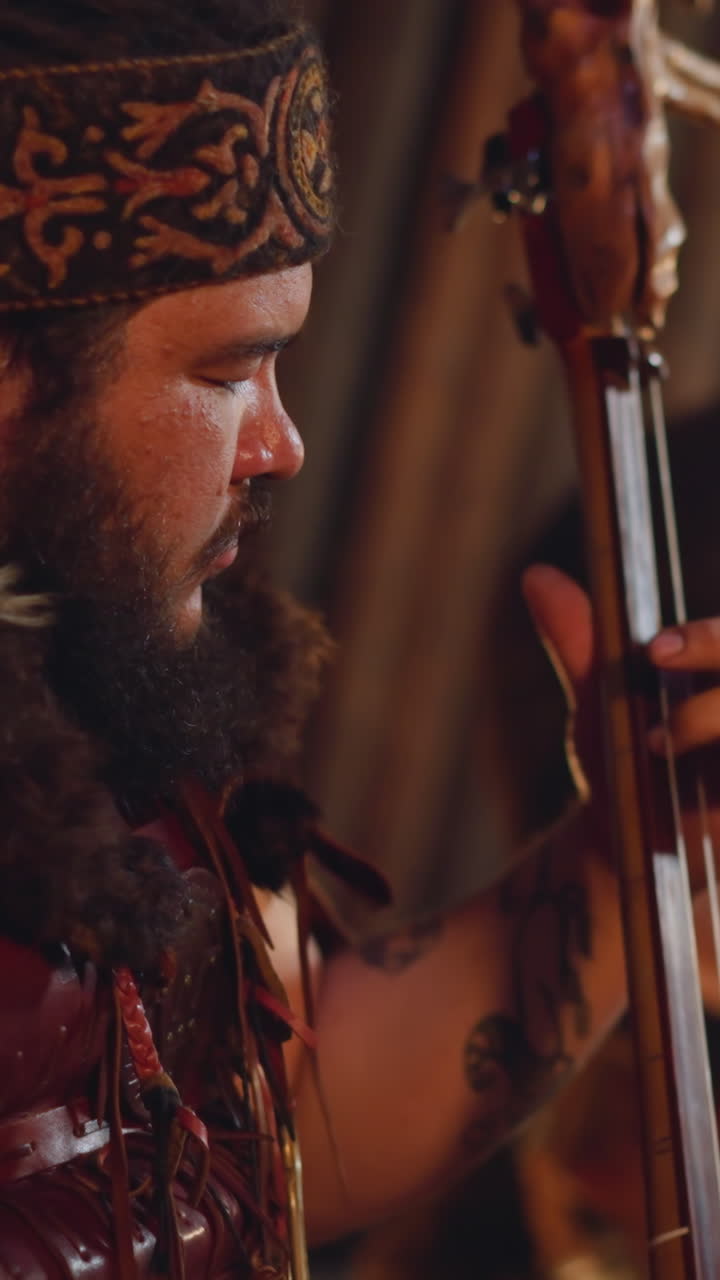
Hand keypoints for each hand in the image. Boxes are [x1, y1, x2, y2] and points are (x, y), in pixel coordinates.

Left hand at [520, 564, 719, 888]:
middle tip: (657, 714)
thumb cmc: (628, 764)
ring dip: (709, 721)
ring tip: (654, 747)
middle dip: (715, 692)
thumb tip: (534, 575)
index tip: (656, 651)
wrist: (634, 856)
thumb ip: (582, 642)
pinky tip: (698, 807)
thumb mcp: (604, 704)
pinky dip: (717, 799)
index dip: (709, 640)